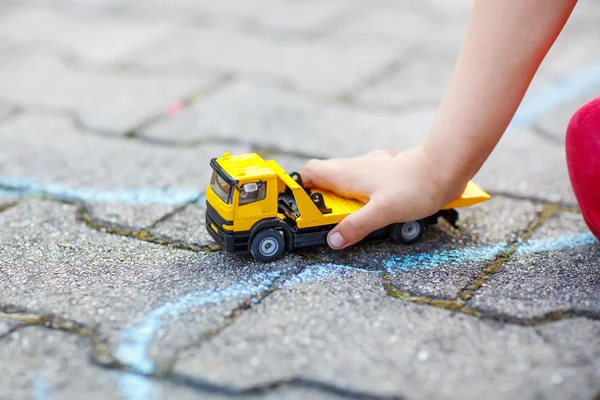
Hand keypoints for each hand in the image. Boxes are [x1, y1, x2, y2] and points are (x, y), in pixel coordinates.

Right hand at [299, 148, 462, 249]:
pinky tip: (369, 206)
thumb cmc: (414, 186)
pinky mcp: (384, 171)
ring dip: (339, 196)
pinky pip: (361, 180)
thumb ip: (356, 226)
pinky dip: (357, 194)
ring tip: (346, 217)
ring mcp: (370, 166)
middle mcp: (355, 166)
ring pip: (343, 178)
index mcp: (348, 173)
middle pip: (324, 176)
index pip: (310, 171)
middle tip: (322, 219)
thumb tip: (333, 240)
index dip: (298, 186)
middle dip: (318, 197)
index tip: (296, 205)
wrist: (443, 168)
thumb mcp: (382, 212)